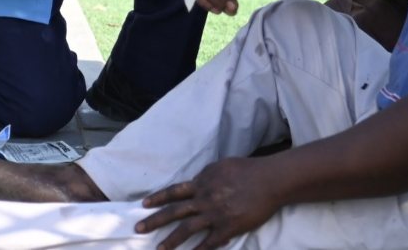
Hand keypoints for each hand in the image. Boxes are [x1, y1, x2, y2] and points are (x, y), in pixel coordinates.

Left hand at [138, 158, 281, 249]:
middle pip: (174, 212)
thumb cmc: (248, 170)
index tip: (143, 205)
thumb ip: (206, 176)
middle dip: (154, 221)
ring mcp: (216, 214)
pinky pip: (210, 242)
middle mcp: (205, 199)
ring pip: (187, 229)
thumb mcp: (221, 166)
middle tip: (138, 229)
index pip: (174, 192)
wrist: (270, 180)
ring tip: (159, 249)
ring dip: (171, 240)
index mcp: (202, 183)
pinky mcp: (229, 227)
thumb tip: (195, 182)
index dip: (158, 198)